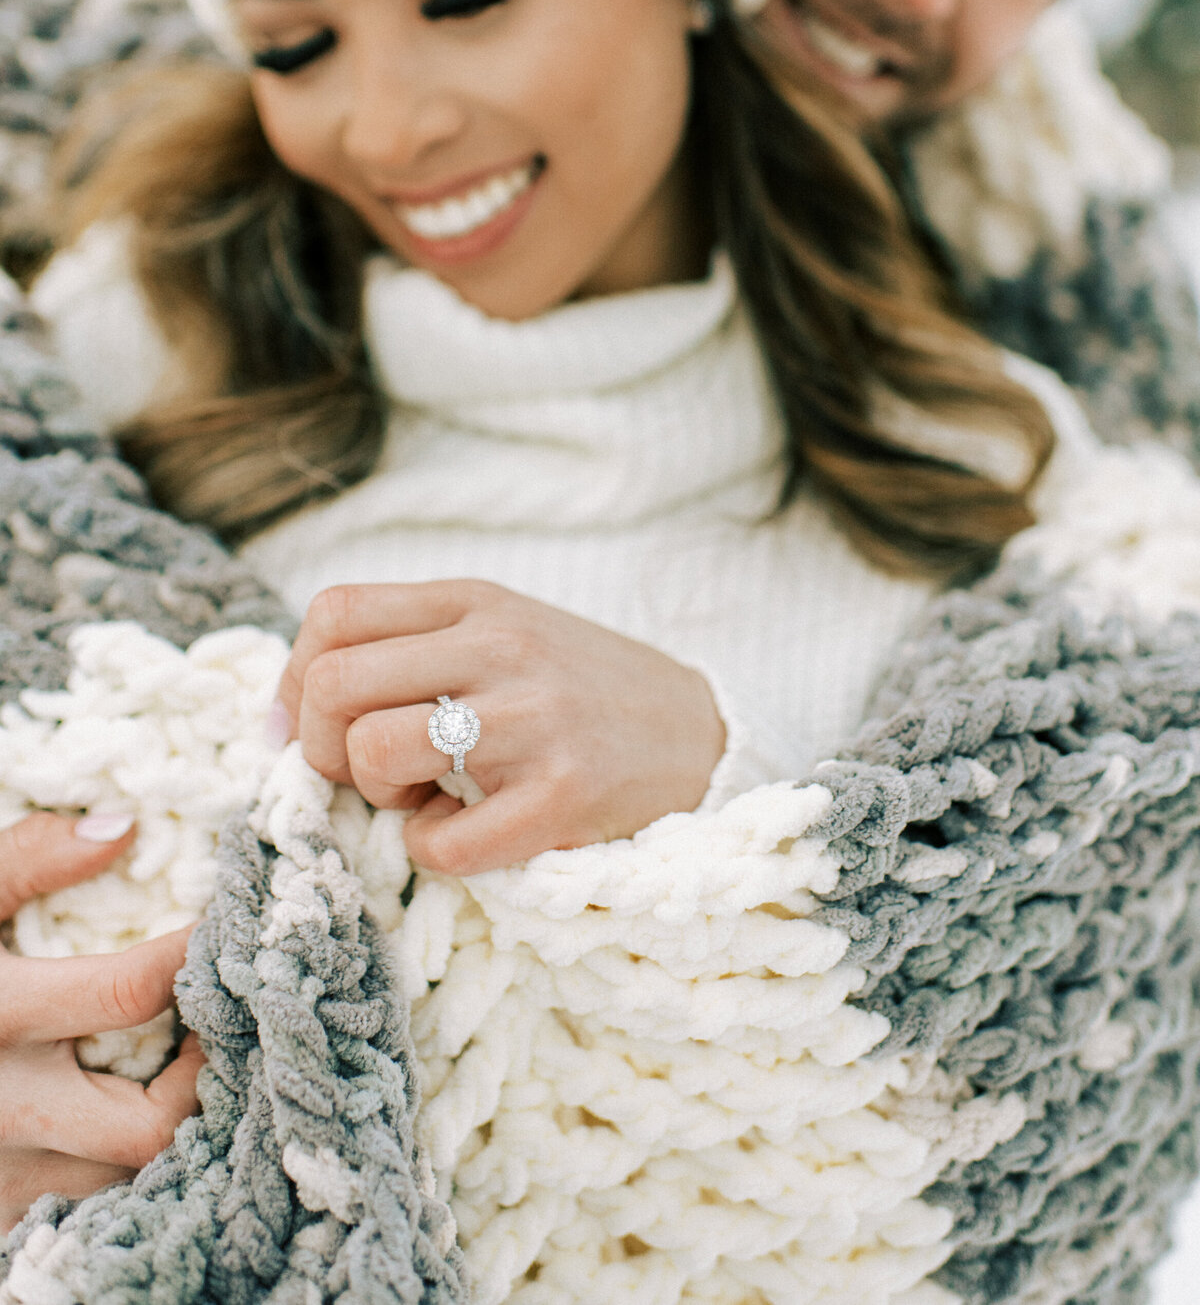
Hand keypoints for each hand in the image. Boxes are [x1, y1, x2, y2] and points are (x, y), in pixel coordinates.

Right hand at [0, 814, 203, 1232]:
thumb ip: (25, 859)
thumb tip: (123, 826)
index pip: (131, 993)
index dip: (195, 955)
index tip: (227, 922)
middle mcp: (3, 1109)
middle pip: (146, 1127)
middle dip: (204, 1077)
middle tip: (226, 1018)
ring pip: (122, 1175)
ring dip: (169, 1124)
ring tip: (192, 1059)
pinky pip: (80, 1202)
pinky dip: (118, 1164)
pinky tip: (131, 1109)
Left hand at [278, 580, 725, 873]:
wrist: (701, 734)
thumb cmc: (576, 688)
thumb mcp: (499, 633)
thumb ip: (408, 649)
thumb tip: (287, 713)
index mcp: (474, 602)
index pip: (333, 612)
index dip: (295, 676)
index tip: (308, 724)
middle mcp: (500, 647)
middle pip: (334, 683)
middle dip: (321, 745)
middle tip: (363, 770)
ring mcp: (533, 719)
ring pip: (374, 751)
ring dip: (376, 794)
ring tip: (421, 795)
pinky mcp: (564, 795)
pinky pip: (442, 841)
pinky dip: (432, 851)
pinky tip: (466, 834)